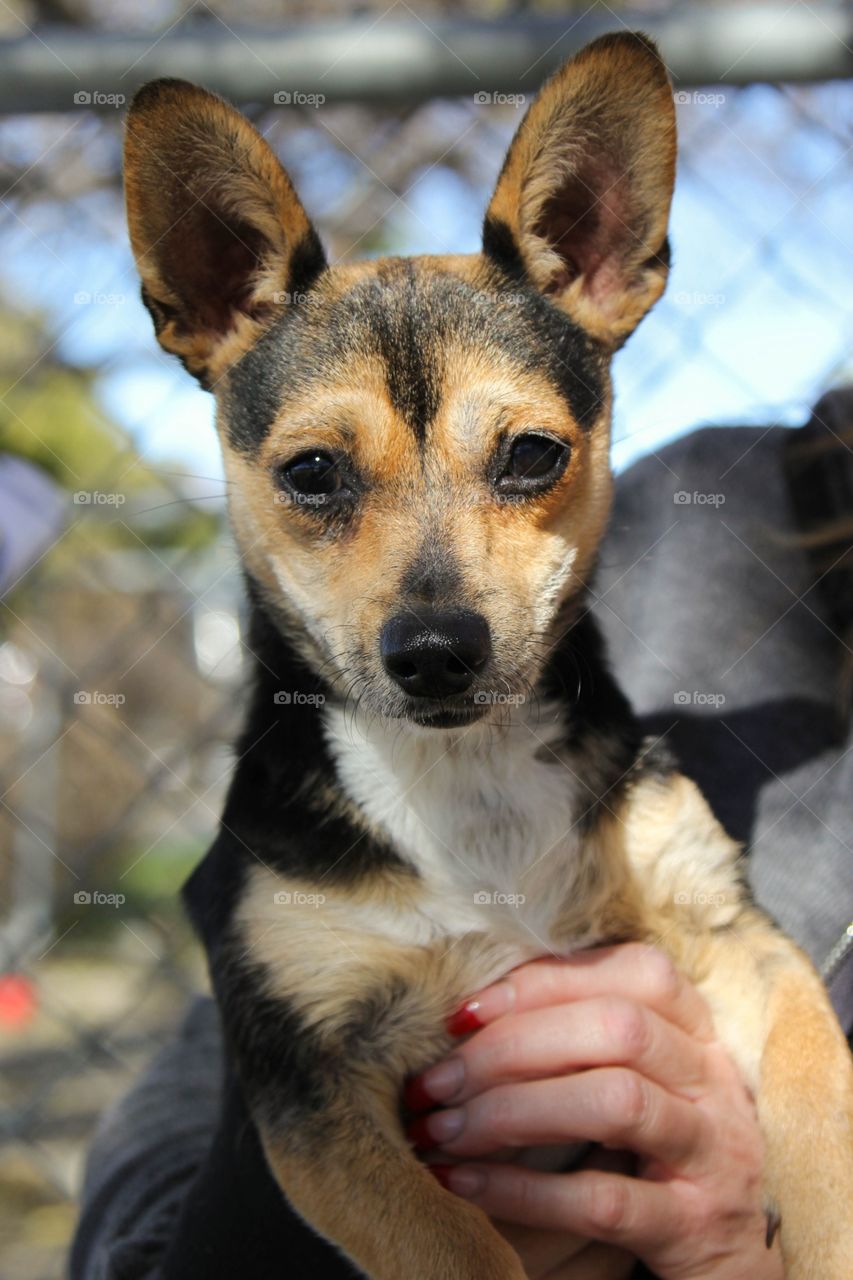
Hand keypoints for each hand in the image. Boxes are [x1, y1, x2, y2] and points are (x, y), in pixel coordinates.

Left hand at [406, 944, 783, 1279]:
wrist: (729, 1263)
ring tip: (442, 1130)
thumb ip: (576, 1036)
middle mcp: (712, 1080)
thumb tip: (467, 1014)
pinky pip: (603, 1199)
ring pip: (615, 1101)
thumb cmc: (651, 1152)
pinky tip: (464, 1182)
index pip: (632, 971)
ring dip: (511, 1111)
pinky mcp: (694, 1225)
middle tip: (435, 1081)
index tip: (462, 1012)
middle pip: (617, 1028)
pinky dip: (523, 1190)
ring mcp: (712, 1152)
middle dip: (511, 1046)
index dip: (543, 981)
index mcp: (694, 1030)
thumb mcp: (631, 1079)